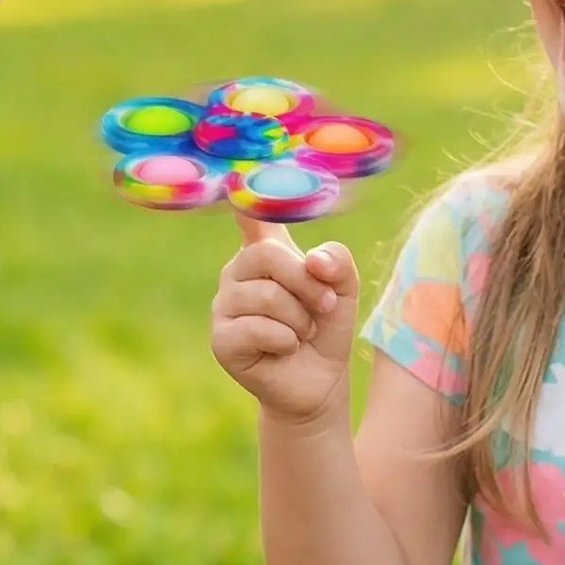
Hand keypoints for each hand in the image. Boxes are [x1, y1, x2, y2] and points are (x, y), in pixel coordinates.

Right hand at [210, 215, 358, 423]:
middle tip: (324, 306)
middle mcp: (237, 272)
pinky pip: (259, 328)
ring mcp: (224, 305)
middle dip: (306, 284)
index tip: (234, 182)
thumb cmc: (325, 329)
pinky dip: (287, 341)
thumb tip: (313, 260)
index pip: (250, 218)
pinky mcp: (221, 339)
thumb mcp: (343, 291)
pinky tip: (285, 349)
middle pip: (267, 255)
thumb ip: (337, 262)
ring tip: (303, 333)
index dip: (243, 198)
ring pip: (268, 296)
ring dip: (301, 319)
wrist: (319, 382)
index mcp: (263, 252)